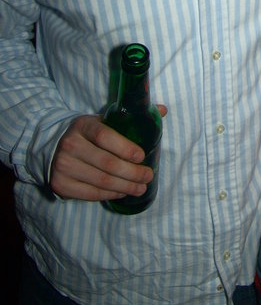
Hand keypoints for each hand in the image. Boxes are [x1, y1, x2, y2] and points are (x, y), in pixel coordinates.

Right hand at [50, 105, 167, 200]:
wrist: (55, 146)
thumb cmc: (89, 133)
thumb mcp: (105, 120)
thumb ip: (132, 116)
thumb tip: (163, 109)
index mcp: (84, 125)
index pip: (105, 137)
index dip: (125, 148)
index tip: (142, 156)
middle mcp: (70, 144)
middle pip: (107, 164)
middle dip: (132, 173)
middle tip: (148, 176)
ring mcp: (63, 166)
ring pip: (101, 181)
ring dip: (125, 187)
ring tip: (141, 188)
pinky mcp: (59, 184)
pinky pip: (90, 194)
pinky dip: (109, 195)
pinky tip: (122, 192)